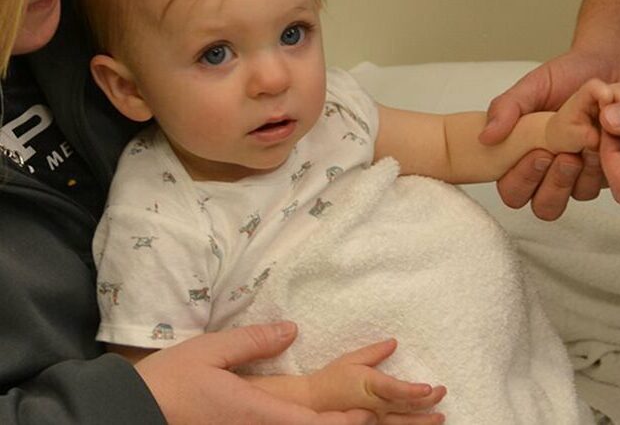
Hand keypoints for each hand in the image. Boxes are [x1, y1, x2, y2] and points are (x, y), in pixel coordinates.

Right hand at [135, 321, 376, 424]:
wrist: (130, 412)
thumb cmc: (168, 382)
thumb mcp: (212, 350)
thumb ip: (255, 341)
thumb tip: (292, 330)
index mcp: (255, 413)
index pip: (311, 424)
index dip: (342, 422)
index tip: (363, 413)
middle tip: (360, 416)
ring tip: (338, 419)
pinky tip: (298, 419)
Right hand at [307, 339, 445, 423]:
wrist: (312, 402)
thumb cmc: (331, 378)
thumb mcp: (351, 360)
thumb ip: (374, 352)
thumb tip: (394, 342)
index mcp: (370, 386)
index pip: (395, 390)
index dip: (413, 390)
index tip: (429, 388)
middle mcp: (374, 405)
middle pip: (405, 406)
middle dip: (427, 402)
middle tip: (442, 392)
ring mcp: (373, 419)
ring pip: (402, 423)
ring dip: (423, 421)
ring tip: (440, 418)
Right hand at [481, 51, 619, 219]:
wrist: (609, 62)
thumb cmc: (567, 75)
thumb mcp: (533, 86)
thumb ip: (508, 108)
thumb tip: (486, 137)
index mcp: (524, 155)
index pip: (513, 191)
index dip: (524, 181)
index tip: (540, 154)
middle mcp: (551, 171)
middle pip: (546, 206)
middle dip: (556, 184)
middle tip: (568, 156)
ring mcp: (582, 173)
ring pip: (579, 195)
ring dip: (585, 171)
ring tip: (593, 140)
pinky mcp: (611, 169)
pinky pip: (609, 182)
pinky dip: (609, 160)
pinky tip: (611, 137)